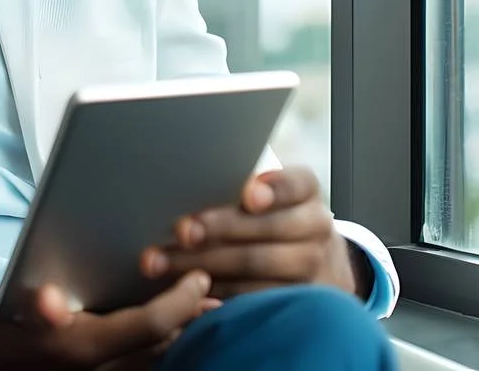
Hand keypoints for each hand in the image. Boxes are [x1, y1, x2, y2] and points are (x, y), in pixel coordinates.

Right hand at [0, 270, 219, 370]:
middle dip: (189, 326)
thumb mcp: (23, 291)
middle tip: (215, 298)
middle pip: (159, 352)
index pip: (150, 326)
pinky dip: (145, 356)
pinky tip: (160, 337)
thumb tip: (125, 260)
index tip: (198, 278)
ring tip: (200, 316)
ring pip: (145, 366)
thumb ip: (73, 285)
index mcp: (76, 345)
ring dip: (173, 341)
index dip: (181, 302)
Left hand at [141, 166, 366, 299]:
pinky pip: (252, 299)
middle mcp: (316, 227)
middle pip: (268, 229)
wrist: (315, 266)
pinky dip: (215, 293)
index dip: (274, 190)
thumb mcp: (266, 196)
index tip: (248, 196)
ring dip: (204, 264)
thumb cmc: (269, 218)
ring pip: (256, 267)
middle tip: (181, 231)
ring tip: (163, 262)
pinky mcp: (298, 303)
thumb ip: (237, 185)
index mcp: (306, 193)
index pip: (295, 184)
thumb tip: (190, 175)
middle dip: (221, 229)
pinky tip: (185, 289)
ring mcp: (313, 269)